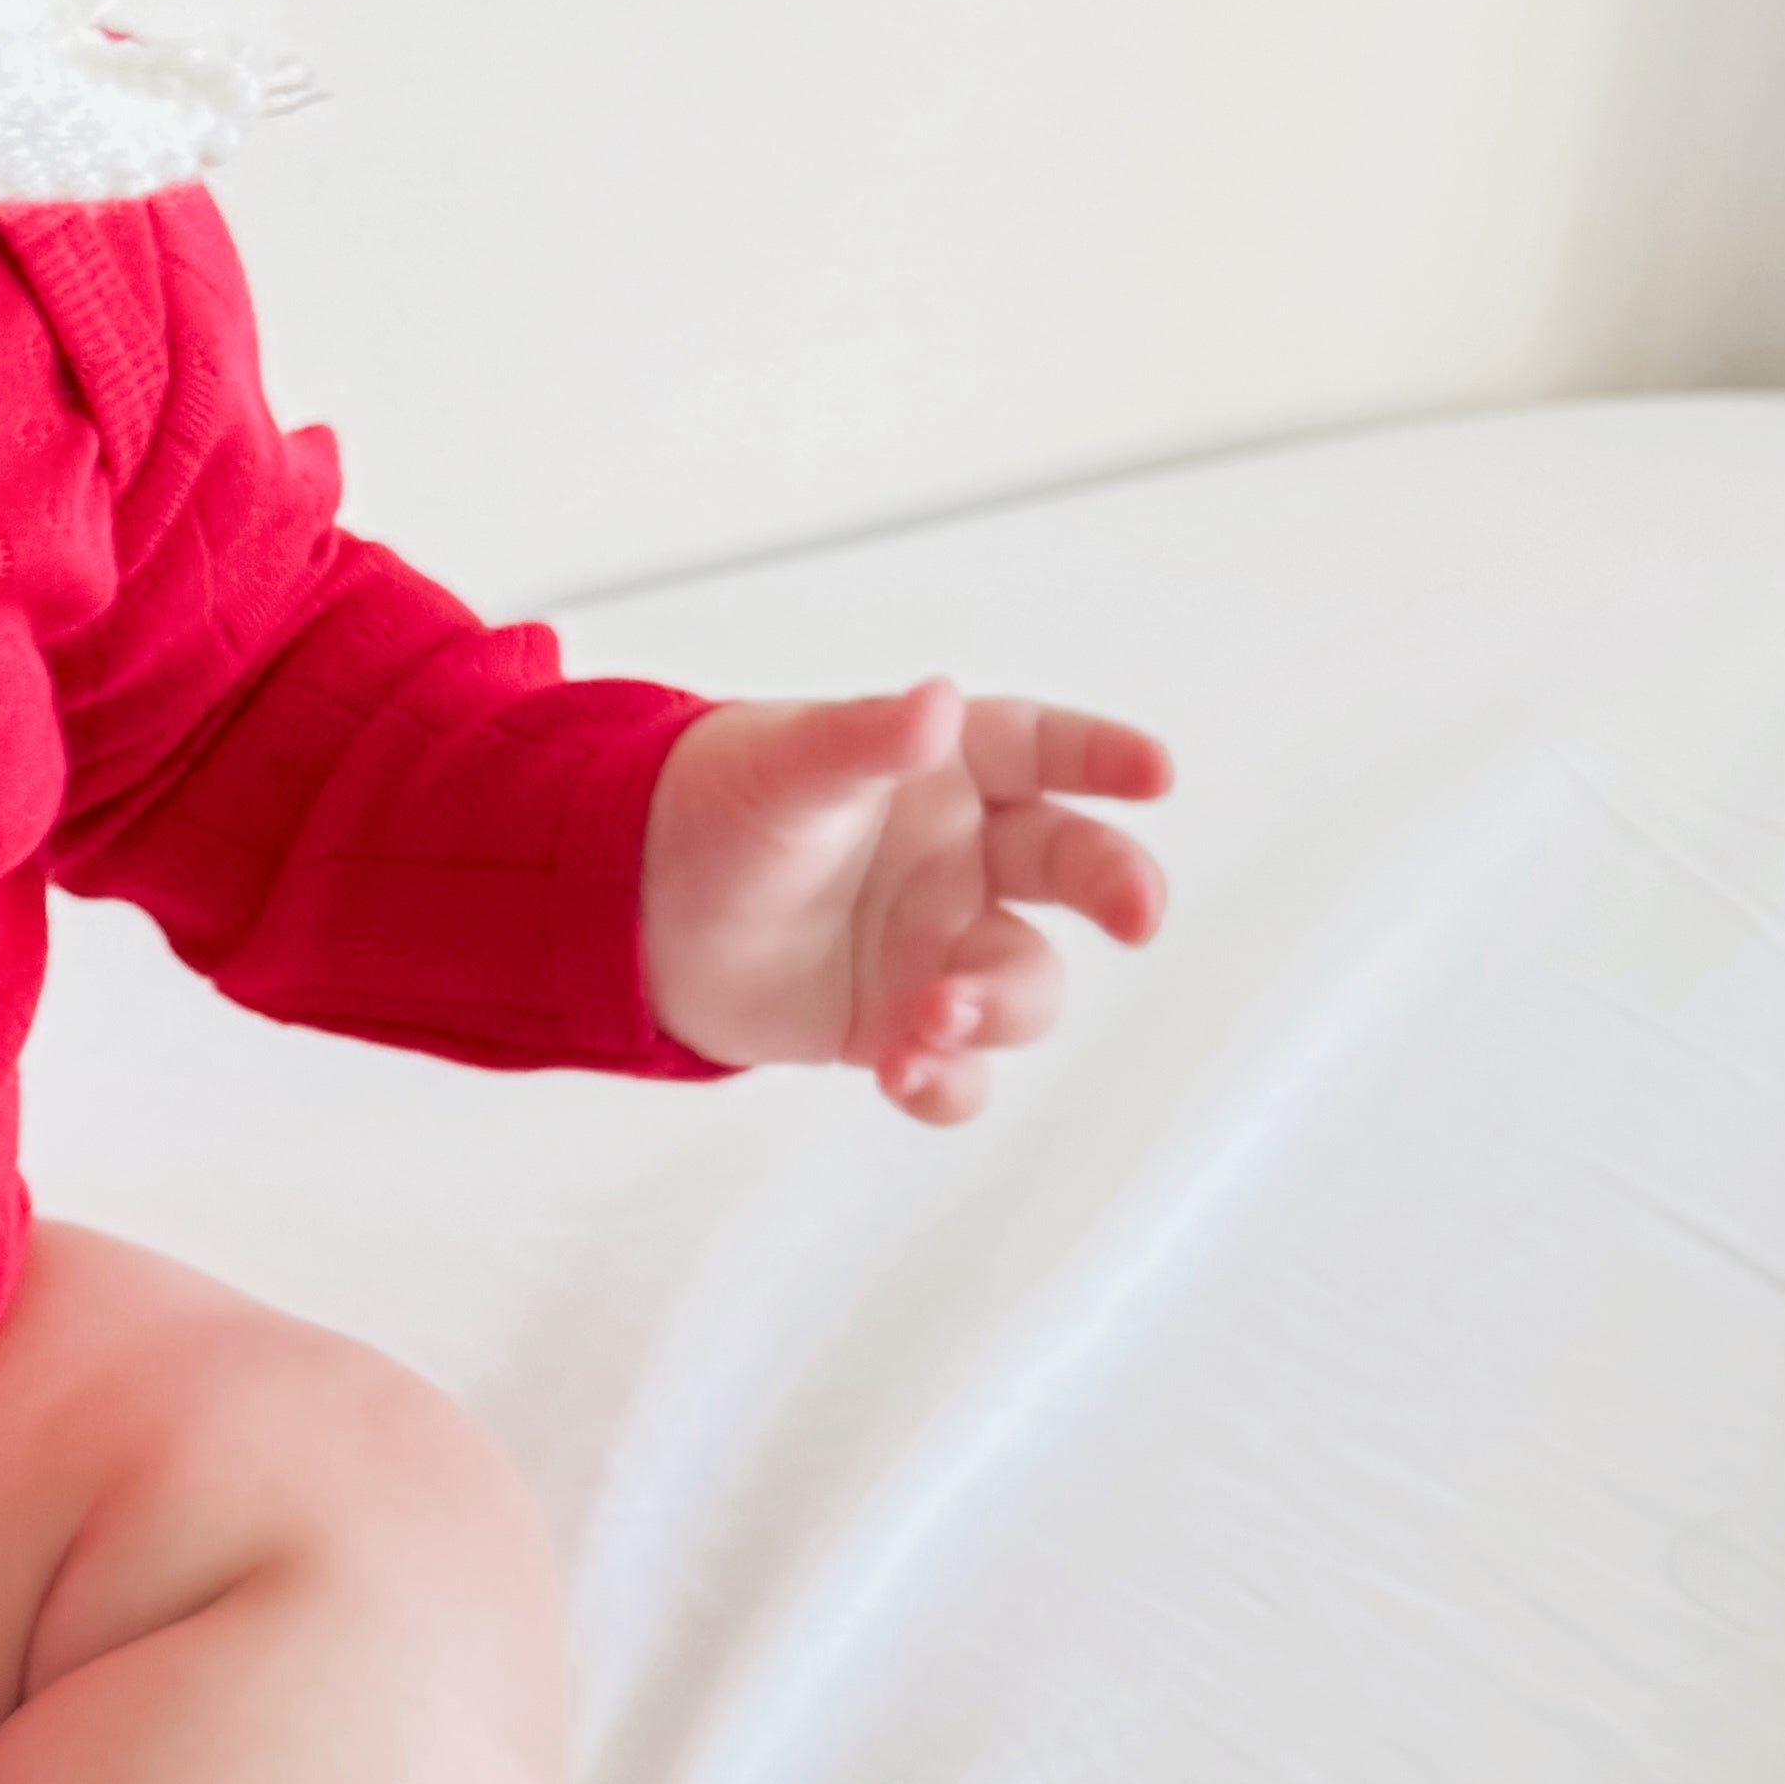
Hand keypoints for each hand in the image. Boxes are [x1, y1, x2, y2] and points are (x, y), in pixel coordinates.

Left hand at [639, 680, 1170, 1121]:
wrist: (629, 912)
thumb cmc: (713, 808)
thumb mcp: (786, 769)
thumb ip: (866, 742)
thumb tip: (938, 701)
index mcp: (942, 771)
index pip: (1042, 751)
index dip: (1102, 758)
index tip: (1155, 773)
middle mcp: (961, 857)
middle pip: (1072, 867)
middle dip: (1117, 887)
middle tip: (1138, 917)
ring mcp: (937, 945)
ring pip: (1022, 984)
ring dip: (997, 1007)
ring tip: (929, 1015)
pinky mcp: (898, 1023)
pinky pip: (958, 1067)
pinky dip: (947, 1081)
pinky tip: (906, 1074)